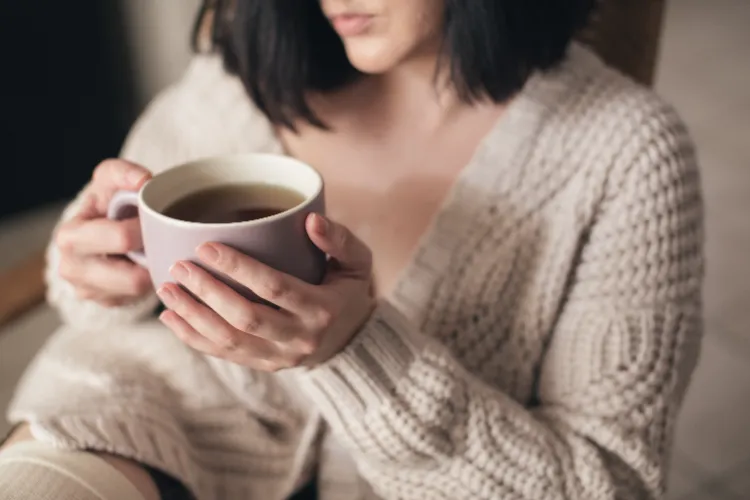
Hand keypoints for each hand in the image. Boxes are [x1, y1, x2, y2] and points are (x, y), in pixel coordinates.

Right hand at [55, 159, 152, 305]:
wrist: (96, 228)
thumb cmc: (106, 202)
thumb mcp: (109, 180)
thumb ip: (124, 173)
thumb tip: (143, 181)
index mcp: (71, 237)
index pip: (122, 239)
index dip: (145, 229)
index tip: (151, 220)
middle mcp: (73, 270)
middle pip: (133, 278)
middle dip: (152, 258)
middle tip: (159, 240)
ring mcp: (88, 292)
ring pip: (140, 292)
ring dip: (152, 271)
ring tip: (153, 251)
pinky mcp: (106, 304)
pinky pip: (139, 299)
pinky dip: (149, 281)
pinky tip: (146, 264)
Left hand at [156, 214, 375, 370]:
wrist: (352, 337)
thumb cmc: (348, 288)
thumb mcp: (357, 261)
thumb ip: (339, 239)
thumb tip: (310, 220)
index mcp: (323, 309)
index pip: (275, 288)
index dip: (239, 268)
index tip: (206, 246)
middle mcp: (301, 339)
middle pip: (246, 318)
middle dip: (207, 292)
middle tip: (179, 266)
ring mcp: (280, 357)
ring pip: (229, 341)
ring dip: (193, 316)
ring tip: (166, 289)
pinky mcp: (263, 365)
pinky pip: (223, 355)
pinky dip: (193, 338)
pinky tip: (170, 317)